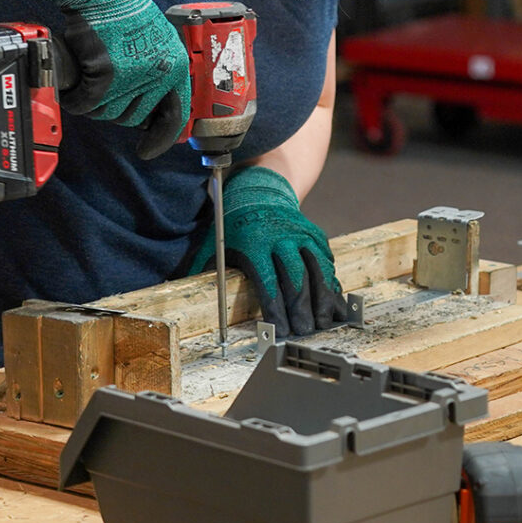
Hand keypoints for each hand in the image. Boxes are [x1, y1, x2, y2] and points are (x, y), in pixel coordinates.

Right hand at [28, 0, 189, 158]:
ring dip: (96, 104)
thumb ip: (158, 72)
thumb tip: (150, 110)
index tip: (150, 149)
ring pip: (109, 113)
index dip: (162, 137)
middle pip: (134, 117)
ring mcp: (132, 76)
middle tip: (105, 94)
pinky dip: (78, 100)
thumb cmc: (125, 11)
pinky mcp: (105, 74)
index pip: (175, 116)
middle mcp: (158, 74)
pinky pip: (88, 104)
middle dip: (117, 111)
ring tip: (91, 82)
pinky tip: (76, 89)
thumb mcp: (156, 41)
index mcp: (175, 66)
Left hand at [188, 166, 346, 336]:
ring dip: (322, 297)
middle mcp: (280, 237)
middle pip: (295, 277)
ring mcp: (300, 233)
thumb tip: (188, 297)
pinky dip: (331, 279)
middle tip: (306, 331)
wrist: (259, 191)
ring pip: (317, 267)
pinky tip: (334, 300)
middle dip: (302, 308)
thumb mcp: (217, 243)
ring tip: (325, 321)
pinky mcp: (313, 232)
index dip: (275, 308)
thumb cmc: (234, 226)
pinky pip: (325, 257)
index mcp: (254, 242)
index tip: (280, 330)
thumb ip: (205, 269)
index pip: (267, 280)